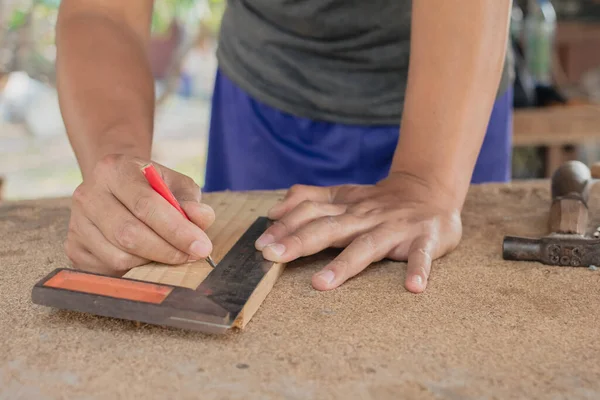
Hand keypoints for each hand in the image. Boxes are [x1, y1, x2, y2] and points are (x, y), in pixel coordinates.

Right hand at [64, 154, 214, 275]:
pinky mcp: (74, 247)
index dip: (176, 229)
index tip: (202, 246)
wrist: (116, 187)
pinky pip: (109, 269)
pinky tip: (148, 257)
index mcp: (113, 169)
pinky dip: (135, 269)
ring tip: (171, 253)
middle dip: (167, 251)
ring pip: (119, 256)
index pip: (145, 205)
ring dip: (153, 262)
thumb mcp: (175, 184)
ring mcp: (77, 223)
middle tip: (192, 256)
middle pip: (129, 234)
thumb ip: (190, 200)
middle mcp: (88, 194)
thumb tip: (201, 218)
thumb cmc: (151, 187)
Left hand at [254, 172, 462, 292]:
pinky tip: (413, 287)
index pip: (310, 212)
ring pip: (367, 245)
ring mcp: (395, 228)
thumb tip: (274, 211)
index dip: (285, 225)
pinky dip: (419, 269)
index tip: (261, 244)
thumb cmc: (379, 201)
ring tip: (322, 283)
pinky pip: (422, 255)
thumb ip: (309, 199)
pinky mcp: (425, 239)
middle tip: (273, 256)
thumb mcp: (343, 194)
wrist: (430, 190)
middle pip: (330, 228)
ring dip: (345, 264)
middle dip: (300, 241)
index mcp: (346, 207)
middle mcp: (366, 216)